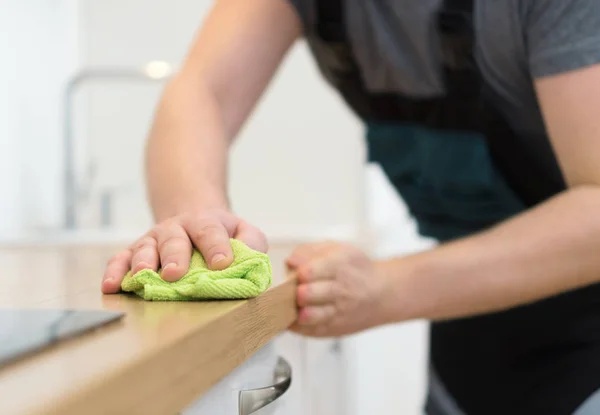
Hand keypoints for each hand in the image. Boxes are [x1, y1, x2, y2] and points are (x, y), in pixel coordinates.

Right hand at [101, 209, 266, 293]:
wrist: (193, 218)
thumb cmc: (222, 233)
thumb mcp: (244, 231)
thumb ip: (251, 242)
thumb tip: (250, 258)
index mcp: (205, 222)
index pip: (211, 231)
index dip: (217, 247)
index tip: (221, 264)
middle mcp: (176, 229)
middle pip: (174, 239)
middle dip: (174, 256)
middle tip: (175, 273)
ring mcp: (153, 240)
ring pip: (145, 248)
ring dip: (142, 263)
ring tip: (141, 277)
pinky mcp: (135, 252)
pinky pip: (120, 259)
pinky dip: (114, 271)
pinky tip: (110, 286)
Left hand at [286, 241, 387, 337]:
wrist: (381, 295)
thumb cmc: (354, 270)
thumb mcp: (337, 250)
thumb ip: (310, 251)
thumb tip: (290, 261)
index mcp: (340, 266)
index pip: (311, 271)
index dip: (298, 272)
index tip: (296, 272)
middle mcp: (340, 291)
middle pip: (308, 293)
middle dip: (295, 291)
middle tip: (294, 289)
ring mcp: (337, 313)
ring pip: (309, 316)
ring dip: (295, 309)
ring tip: (294, 304)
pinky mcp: (332, 329)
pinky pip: (309, 331)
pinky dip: (296, 325)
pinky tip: (292, 316)